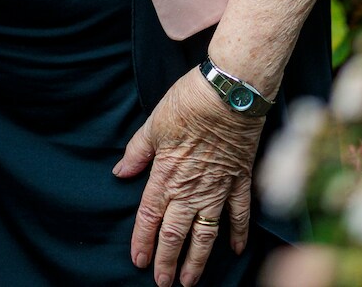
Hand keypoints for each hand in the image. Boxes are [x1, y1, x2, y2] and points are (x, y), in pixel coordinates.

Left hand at [114, 67, 263, 286]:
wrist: (231, 93)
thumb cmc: (189, 102)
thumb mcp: (154, 123)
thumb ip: (137, 152)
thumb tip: (120, 172)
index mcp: (166, 174)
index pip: (150, 216)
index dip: (144, 241)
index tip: (139, 262)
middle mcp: (191, 188)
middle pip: (176, 233)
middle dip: (168, 260)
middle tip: (164, 283)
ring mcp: (219, 187)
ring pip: (206, 232)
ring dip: (198, 258)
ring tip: (190, 280)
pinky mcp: (241, 180)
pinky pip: (239, 213)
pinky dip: (238, 232)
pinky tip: (236, 249)